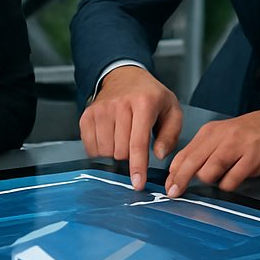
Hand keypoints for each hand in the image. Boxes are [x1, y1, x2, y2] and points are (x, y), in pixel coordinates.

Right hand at [79, 65, 183, 189]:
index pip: (138, 143)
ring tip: (122, 139)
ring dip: (114, 153)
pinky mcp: (87, 115)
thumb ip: (171, 135)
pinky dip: (100, 150)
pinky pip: (90, 146)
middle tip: (135, 143)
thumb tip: (159, 155)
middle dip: (129, 156)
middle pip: (120, 151)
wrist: (124, 75)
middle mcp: (120, 104)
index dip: (138, 166)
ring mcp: (101, 109)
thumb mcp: (171, 110)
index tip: (137, 183)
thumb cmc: (151, 96)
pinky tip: (109, 139)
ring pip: (105, 151)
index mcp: (144, 103)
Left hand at [163, 102, 259, 195]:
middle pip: (192, 163)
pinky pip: (231, 181)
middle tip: (175, 193)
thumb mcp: (221, 134)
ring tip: (219, 177)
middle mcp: (221, 137)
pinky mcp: (252, 159)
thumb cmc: (248, 132)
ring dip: (210, 181)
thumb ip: (202, 151)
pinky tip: (234, 179)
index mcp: (210, 132)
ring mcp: (237, 147)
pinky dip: (228, 185)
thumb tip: (181, 172)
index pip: (184, 154)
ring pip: (209, 172)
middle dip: (181, 181)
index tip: (169, 185)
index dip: (174, 173)